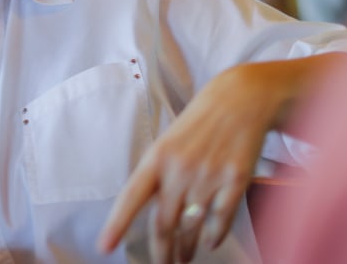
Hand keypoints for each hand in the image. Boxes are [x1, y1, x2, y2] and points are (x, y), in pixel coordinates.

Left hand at [97, 63, 288, 262]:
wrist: (241, 99)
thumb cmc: (200, 122)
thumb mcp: (169, 141)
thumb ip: (159, 173)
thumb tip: (149, 208)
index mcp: (158, 157)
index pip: (132, 196)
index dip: (117, 224)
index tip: (105, 246)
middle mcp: (180, 169)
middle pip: (163, 224)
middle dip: (162, 252)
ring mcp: (209, 176)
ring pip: (192, 228)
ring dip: (187, 249)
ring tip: (185, 257)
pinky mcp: (236, 180)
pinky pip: (221, 220)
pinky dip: (215, 236)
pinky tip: (211, 241)